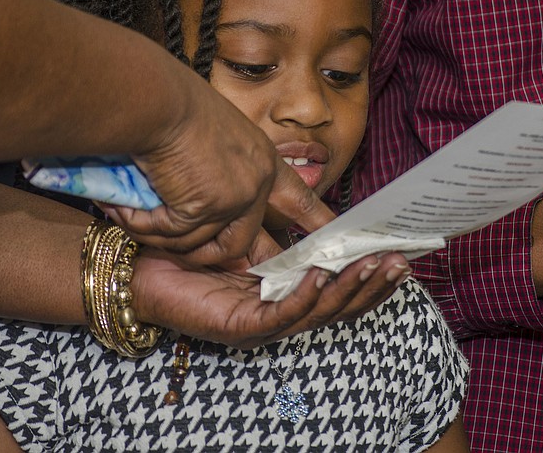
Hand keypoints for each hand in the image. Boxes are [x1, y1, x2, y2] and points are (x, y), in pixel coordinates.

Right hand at [100, 84, 333, 266]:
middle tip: (192, 260)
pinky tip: (124, 209)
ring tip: (135, 217)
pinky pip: (173, 235)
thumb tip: (204, 202)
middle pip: (243, 242)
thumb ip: (217, 168)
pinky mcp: (205, 209)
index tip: (331, 237)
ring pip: (201, 246)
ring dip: (166, 238)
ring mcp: (234, 198)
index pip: (297, 197)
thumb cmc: (170, 104)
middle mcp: (256, 181)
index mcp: (261, 158)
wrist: (156, 99)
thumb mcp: (210, 134)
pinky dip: (145, 226)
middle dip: (214, 257)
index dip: (314, 221)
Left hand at [131, 240, 410, 347]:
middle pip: (339, 306)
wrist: (143, 268)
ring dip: (348, 290)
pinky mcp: (242, 328)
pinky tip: (321, 276)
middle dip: (371, 285)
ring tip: (370, 265)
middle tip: (399, 262)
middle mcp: (281, 313)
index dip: (370, 276)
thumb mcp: (250, 234)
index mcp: (288, 293)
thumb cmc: (194, 250)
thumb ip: (285, 233)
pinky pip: (282, 315)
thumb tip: (323, 214)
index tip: (398, 253)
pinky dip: (305, 297)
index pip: (339, 290)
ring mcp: (263, 324)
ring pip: (318, 312)